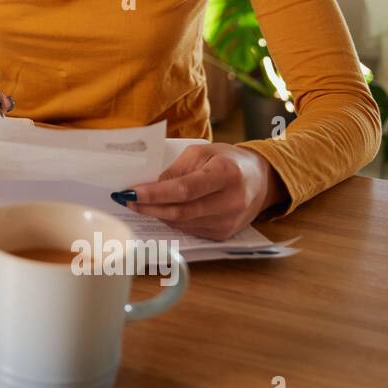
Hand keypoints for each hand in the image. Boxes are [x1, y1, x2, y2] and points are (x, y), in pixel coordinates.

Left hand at [111, 143, 287, 240]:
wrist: (261, 180)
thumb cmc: (228, 161)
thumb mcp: (202, 152)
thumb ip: (176, 170)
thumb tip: (150, 188)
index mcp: (226, 174)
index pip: (184, 189)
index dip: (154, 194)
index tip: (129, 193)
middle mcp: (231, 202)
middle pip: (181, 211)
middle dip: (148, 207)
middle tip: (126, 201)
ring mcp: (229, 222)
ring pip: (182, 223)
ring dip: (157, 214)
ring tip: (140, 203)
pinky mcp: (224, 235)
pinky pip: (190, 229)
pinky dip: (172, 220)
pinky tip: (162, 211)